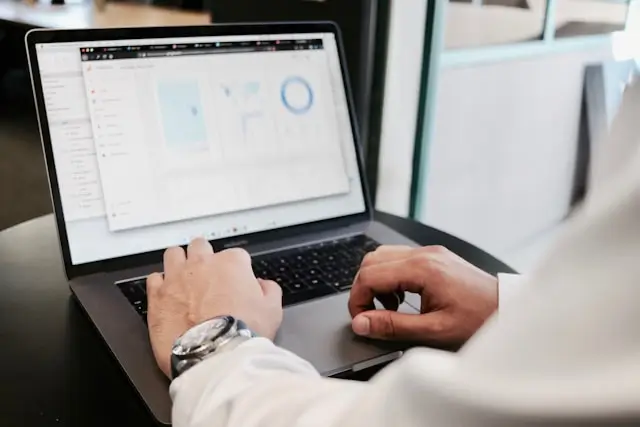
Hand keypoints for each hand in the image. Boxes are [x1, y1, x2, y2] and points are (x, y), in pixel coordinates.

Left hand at [146, 238, 282, 376]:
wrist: (214, 354)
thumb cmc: (243, 333)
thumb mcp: (273, 311)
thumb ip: (269, 290)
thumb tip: (263, 285)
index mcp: (232, 263)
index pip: (236, 255)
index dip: (237, 270)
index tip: (237, 283)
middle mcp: (202, 264)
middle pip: (201, 246)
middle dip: (205, 257)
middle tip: (208, 275)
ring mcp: (177, 277)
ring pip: (174, 254)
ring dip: (179, 262)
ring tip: (184, 277)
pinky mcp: (157, 295)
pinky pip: (154, 278)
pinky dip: (160, 284)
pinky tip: (167, 295)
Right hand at [348, 245, 497, 347]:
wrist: (507, 309)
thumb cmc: (478, 319)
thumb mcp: (433, 331)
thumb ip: (393, 326)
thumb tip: (362, 323)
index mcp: (422, 268)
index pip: (369, 275)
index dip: (358, 300)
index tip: (362, 321)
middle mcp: (424, 254)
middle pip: (371, 261)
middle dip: (363, 289)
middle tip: (371, 315)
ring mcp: (429, 252)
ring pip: (382, 256)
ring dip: (376, 282)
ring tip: (390, 308)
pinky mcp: (433, 256)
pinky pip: (398, 259)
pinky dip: (390, 277)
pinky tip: (402, 298)